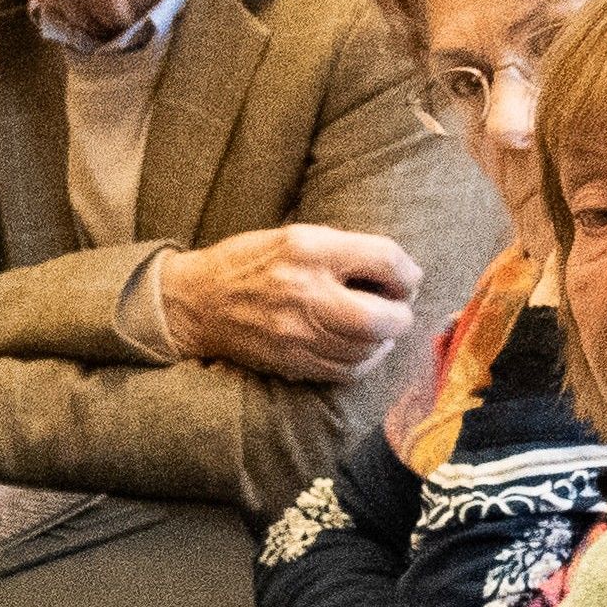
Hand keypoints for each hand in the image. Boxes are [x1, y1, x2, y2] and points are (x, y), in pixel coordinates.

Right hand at [151, 226, 424, 383]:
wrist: (198, 302)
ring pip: (367, 349)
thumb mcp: (297, 236)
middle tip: (398, 308)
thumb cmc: (252, 262)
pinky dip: (364, 360)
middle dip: (401, 314)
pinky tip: (362, 347)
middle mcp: (304, 291)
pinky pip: (345, 370)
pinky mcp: (291, 361)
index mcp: (309, 249)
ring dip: (384, 339)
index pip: (384, 259)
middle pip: (382, 317)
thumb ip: (346, 250)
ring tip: (380, 327)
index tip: (407, 277)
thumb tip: (399, 272)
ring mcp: (296, 333)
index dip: (407, 272)